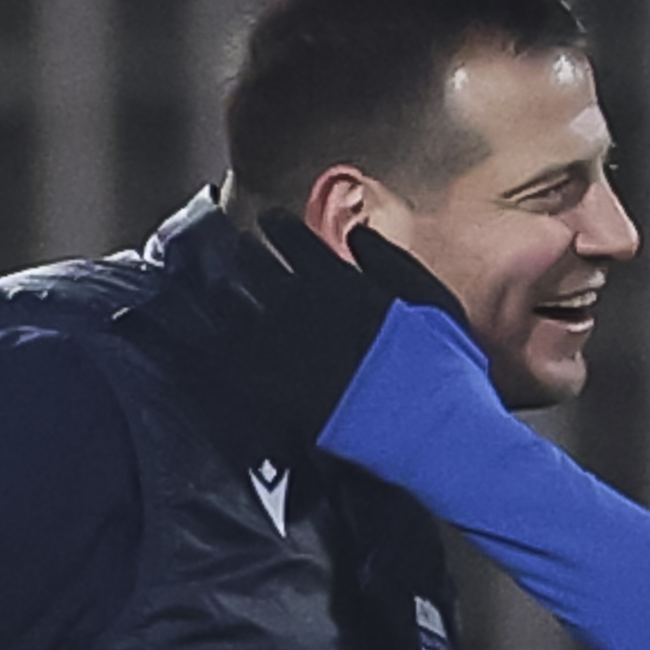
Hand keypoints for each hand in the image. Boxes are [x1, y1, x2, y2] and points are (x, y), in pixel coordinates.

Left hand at [209, 209, 469, 466]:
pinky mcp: (272, 391)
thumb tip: (357, 234)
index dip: (274, 226)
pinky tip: (209, 343)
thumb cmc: (440, 365)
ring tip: (215, 290)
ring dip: (221, 294)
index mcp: (340, 277)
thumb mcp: (430, 297)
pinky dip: (215, 348)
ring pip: (232, 307)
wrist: (427, 427)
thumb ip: (389, 260)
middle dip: (240, 255)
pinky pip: (228, 362)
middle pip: (252, 266)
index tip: (266, 222)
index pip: (292, 237)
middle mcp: (304, 305)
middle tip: (232, 251)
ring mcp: (284, 348)